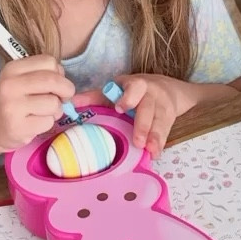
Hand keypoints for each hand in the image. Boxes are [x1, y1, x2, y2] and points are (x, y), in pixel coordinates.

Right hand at [0, 56, 75, 151]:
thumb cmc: (14, 101)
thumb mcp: (22, 80)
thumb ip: (44, 75)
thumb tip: (66, 84)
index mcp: (13, 68)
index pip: (49, 61)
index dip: (59, 73)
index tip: (55, 84)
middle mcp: (10, 85)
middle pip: (53, 80)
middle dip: (66, 90)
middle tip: (63, 98)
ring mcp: (12, 106)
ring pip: (53, 103)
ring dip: (56, 110)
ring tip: (43, 113)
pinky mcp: (17, 126)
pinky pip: (48, 122)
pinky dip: (47, 124)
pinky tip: (35, 123)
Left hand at [75, 75, 194, 156]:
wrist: (170, 90)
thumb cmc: (136, 92)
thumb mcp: (118, 89)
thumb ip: (95, 97)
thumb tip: (71, 103)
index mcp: (136, 85)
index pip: (135, 87)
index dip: (129, 97)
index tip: (120, 108)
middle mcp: (152, 95)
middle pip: (149, 108)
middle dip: (143, 124)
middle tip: (137, 141)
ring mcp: (163, 107)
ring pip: (160, 121)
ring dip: (155, 136)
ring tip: (150, 150)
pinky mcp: (170, 120)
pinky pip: (166, 132)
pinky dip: (160, 143)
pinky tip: (155, 154)